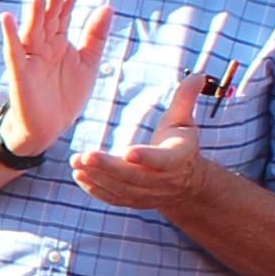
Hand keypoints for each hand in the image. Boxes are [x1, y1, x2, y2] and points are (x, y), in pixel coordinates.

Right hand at [0, 0, 110, 157]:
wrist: (51, 127)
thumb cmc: (67, 95)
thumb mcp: (88, 62)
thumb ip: (95, 36)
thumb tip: (106, 7)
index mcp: (59, 44)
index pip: (62, 19)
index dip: (67, 5)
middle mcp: (43, 48)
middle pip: (47, 22)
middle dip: (52, 6)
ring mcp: (30, 59)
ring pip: (31, 32)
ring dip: (34, 15)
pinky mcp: (20, 73)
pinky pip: (13, 52)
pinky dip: (10, 35)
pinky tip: (7, 18)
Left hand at [69, 72, 219, 214]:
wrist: (186, 182)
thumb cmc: (181, 144)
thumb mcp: (184, 121)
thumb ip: (185, 99)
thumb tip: (198, 75)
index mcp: (176, 158)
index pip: (161, 160)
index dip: (146, 157)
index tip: (127, 151)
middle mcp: (162, 179)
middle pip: (134, 176)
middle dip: (108, 167)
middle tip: (85, 156)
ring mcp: (147, 193)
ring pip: (121, 189)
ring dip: (96, 177)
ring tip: (75, 162)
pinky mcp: (134, 200)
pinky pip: (114, 198)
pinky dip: (95, 189)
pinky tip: (79, 175)